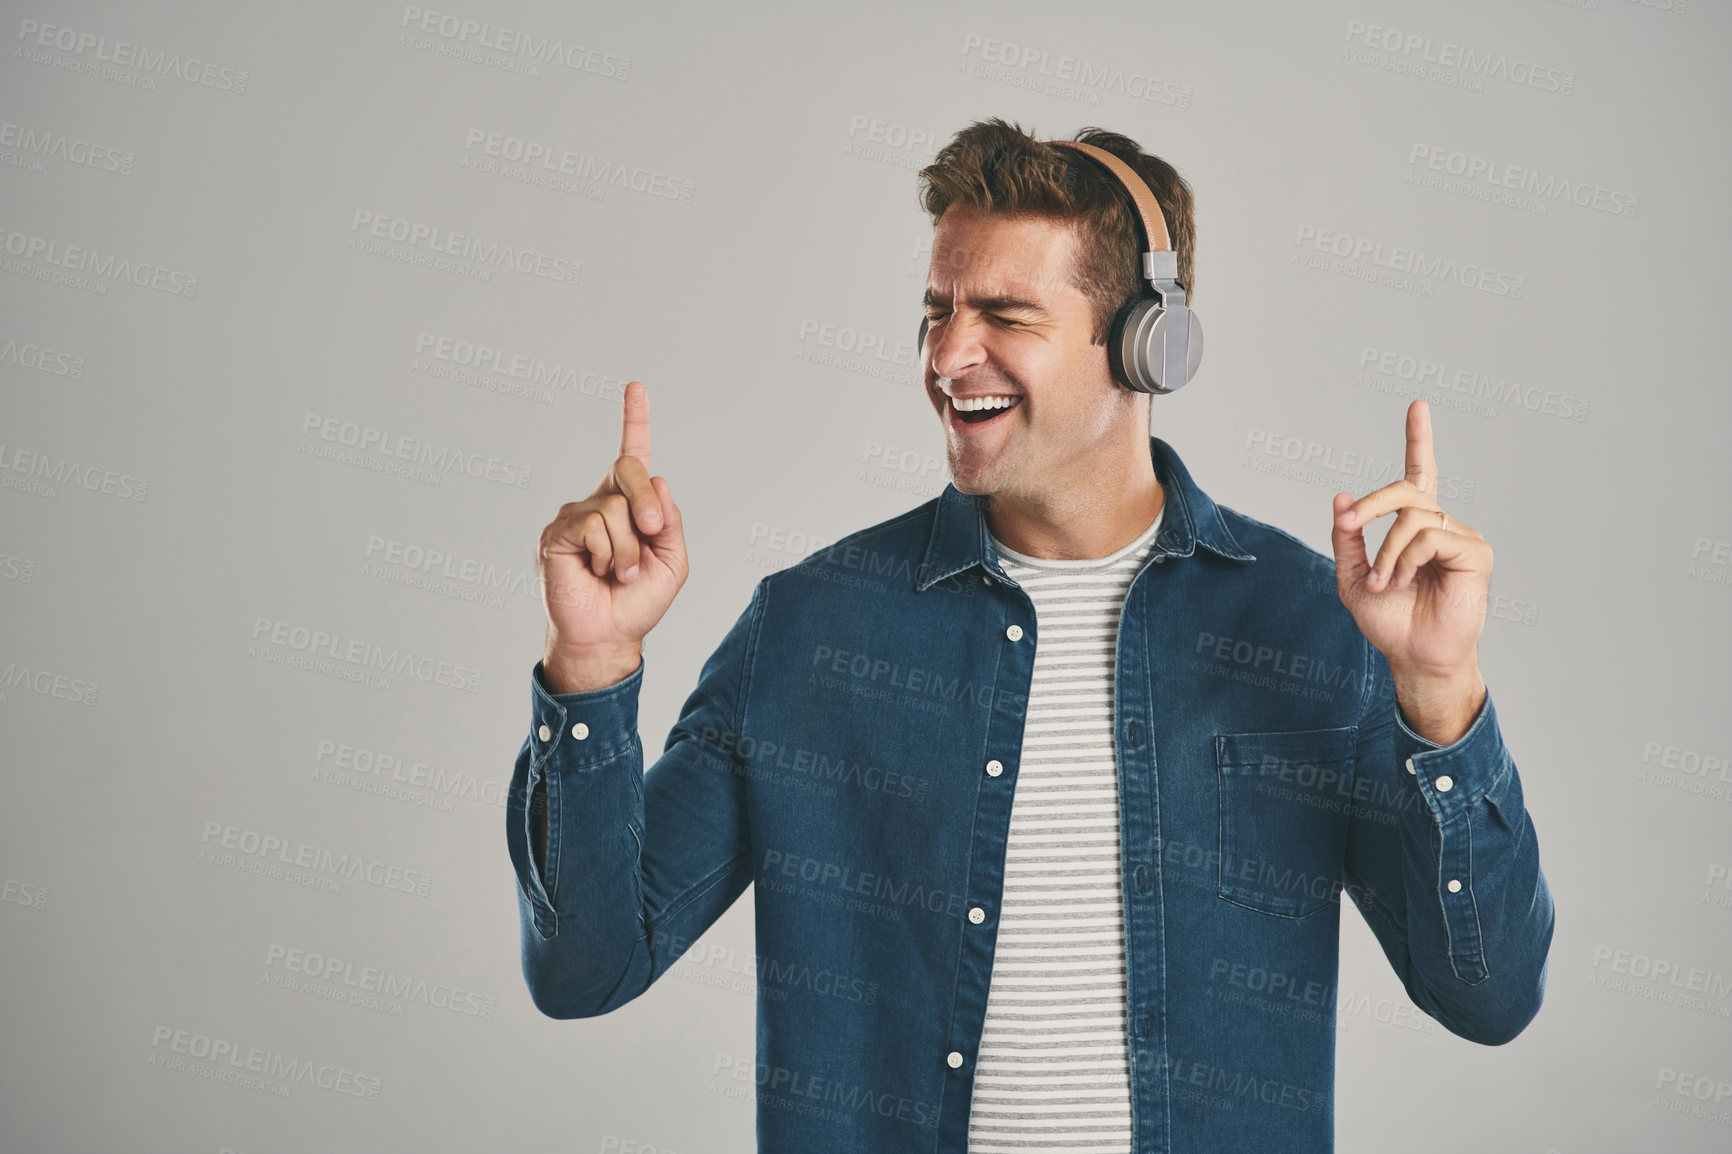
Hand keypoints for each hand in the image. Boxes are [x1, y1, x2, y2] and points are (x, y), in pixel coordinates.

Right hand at [537, 380, 686, 683]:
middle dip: (649, 503)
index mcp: (630, 505)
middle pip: (630, 469)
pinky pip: (593, 525)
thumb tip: (659, 479)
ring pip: (615, 508)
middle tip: (651, 534)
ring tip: (618, 573)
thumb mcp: (672, 562)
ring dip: (627, 549)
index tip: (636, 386)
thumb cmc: (637, 600)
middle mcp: (601, 502)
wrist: (608, 636)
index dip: (634, 419)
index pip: (632, 455)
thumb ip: (671, 522)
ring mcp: (576, 514)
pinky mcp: (557, 532)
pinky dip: (607, 553)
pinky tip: (598, 571)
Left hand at [1330, 401, 1489, 740]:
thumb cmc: (1388, 621)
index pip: (1420, 475)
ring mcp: (1460, 537)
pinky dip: (1405, 557)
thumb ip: (1346, 538)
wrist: (1412, 656)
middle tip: (1350, 525)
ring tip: (1381, 583)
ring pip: (1413, 516)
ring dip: (1385, 550)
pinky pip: (1430, 535)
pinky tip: (1403, 580)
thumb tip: (1340, 496)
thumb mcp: (1350, 577)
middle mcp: (1440, 526)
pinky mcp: (1475, 553)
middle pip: (1405, 490)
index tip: (1418, 406)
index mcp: (1414, 528)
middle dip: (1370, 505)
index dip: (1420, 440)